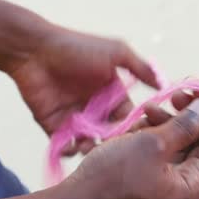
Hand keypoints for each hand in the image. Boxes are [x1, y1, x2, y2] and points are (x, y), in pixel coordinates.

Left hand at [6, 24, 158, 154]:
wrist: (33, 50)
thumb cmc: (76, 48)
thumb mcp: (116, 53)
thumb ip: (141, 68)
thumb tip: (164, 85)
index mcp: (112, 93)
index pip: (128, 117)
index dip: (133, 128)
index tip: (137, 137)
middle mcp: (96, 108)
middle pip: (111, 135)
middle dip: (113, 144)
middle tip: (114, 149)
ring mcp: (75, 118)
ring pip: (90, 143)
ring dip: (93, 148)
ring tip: (90, 147)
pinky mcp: (54, 126)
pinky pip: (66, 145)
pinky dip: (71, 150)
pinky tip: (73, 146)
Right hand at [57, 93, 198, 198]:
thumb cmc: (111, 178)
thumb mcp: (151, 144)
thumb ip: (185, 125)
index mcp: (193, 187)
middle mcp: (185, 192)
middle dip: (188, 117)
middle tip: (174, 94)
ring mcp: (166, 191)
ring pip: (179, 148)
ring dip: (167, 124)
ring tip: (146, 110)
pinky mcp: (148, 187)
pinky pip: (160, 157)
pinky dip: (152, 138)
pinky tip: (136, 126)